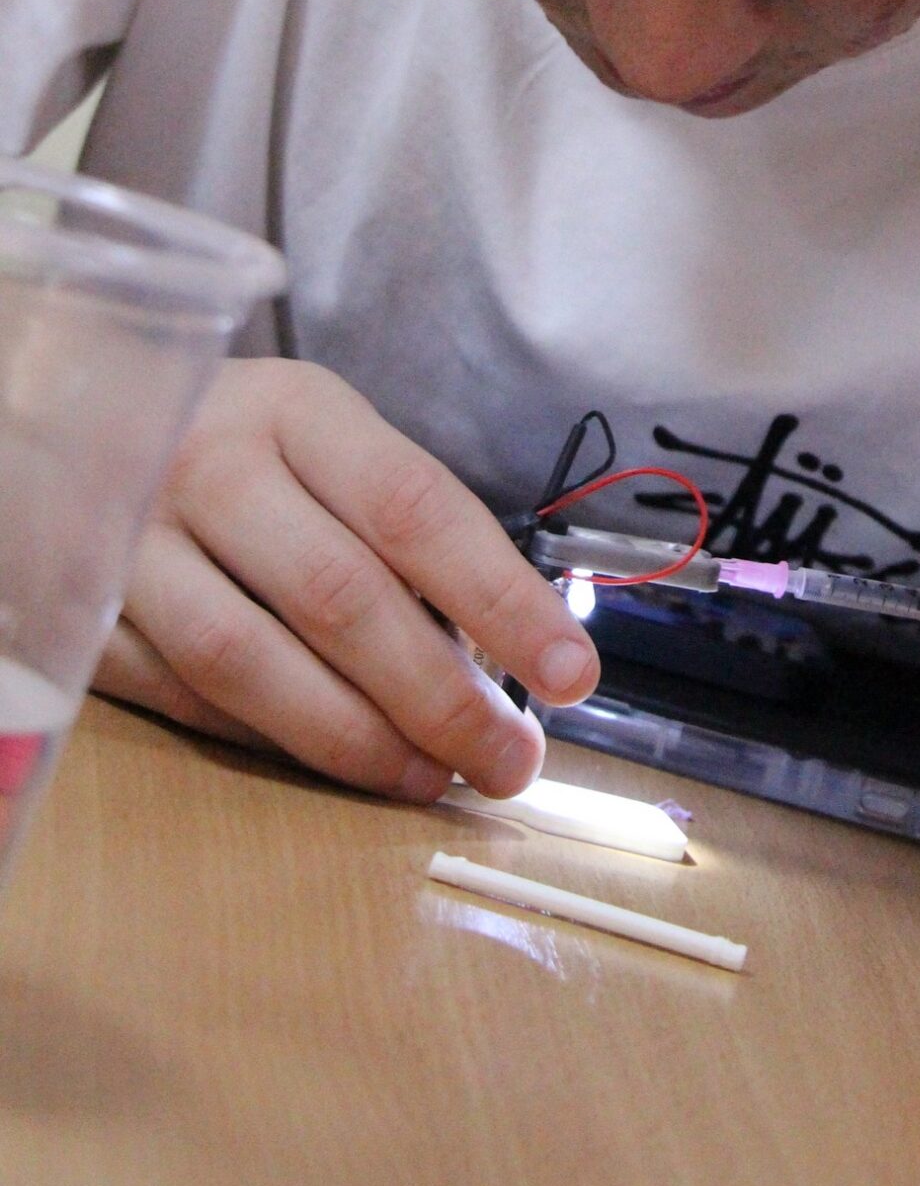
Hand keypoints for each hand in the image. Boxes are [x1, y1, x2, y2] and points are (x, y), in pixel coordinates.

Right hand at [95, 359, 598, 802]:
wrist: (85, 420)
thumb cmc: (251, 445)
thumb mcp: (333, 443)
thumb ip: (408, 531)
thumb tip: (510, 653)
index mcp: (296, 407)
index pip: (416, 509)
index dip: (502, 599)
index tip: (573, 672)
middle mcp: (208, 462)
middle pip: (340, 596)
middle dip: (441, 696)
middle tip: (511, 760)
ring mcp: (131, 539)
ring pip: (250, 662)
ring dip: (356, 739)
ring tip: (433, 778)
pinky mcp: (81, 610)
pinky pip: (184, 698)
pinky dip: (268, 741)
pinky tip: (335, 761)